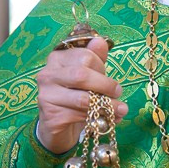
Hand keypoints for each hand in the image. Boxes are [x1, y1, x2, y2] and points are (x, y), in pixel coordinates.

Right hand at [35, 36, 126, 154]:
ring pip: (82, 98)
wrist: (57, 126)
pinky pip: (79, 115)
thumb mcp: (86, 76)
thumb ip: (93, 58)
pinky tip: (108, 120)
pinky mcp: (51, 116)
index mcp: (57, 59)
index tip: (110, 78)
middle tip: (118, 92)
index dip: (101, 67)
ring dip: (107, 105)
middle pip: (81, 75)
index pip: (84, 56)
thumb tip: (100, 41)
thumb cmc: (74, 96)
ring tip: (121, 109)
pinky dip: (97, 118)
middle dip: (105, 85)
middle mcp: (48, 75)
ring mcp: (46, 96)